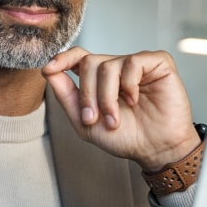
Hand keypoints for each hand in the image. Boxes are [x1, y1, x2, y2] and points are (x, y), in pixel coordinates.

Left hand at [43, 48, 198, 170]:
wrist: (155, 150)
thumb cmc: (126, 138)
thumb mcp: (86, 123)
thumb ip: (66, 96)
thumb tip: (49, 71)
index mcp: (101, 79)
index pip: (79, 56)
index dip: (63, 58)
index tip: (49, 69)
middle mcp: (118, 67)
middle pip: (90, 62)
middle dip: (87, 93)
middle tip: (93, 118)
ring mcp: (138, 64)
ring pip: (108, 65)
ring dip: (107, 97)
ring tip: (115, 119)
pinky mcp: (158, 63)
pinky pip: (133, 62)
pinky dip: (129, 85)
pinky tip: (135, 100)